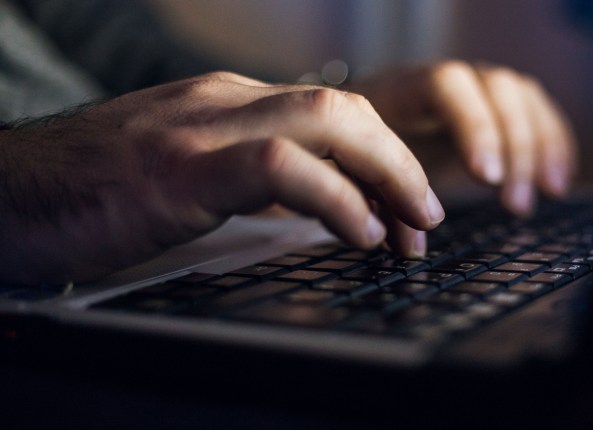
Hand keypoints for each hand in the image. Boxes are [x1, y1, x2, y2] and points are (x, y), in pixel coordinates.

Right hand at [0, 72, 443, 283]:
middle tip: (427, 220)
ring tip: (409, 228)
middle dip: (402, 164)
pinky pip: (280, 166)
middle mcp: (224, 103)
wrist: (5, 192)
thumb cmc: (96, 192)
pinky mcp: (179, 169)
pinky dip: (334, 198)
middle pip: (348, 110)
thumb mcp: (190, 176)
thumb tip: (319, 210)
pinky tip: (358, 233)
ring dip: (386, 176)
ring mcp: (202, 129)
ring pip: (328, 121)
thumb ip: (251, 178)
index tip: (410, 212)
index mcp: (231, 104)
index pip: (338, 115)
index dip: (389, 161)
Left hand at [350, 61, 576, 215]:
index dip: (473, 127)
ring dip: (541, 146)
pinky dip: (554, 144)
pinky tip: (556, 182)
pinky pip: (537, 112)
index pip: (446, 86)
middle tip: (514, 203)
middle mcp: (446, 80)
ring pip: (522, 97)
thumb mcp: (357, 171)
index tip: (486, 178)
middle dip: (515, 145)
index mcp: (403, 89)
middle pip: (496, 87)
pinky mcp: (497, 107)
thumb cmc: (356, 156)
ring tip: (547, 194)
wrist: (358, 132)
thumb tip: (411, 244)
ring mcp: (475, 88)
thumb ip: (380, 198)